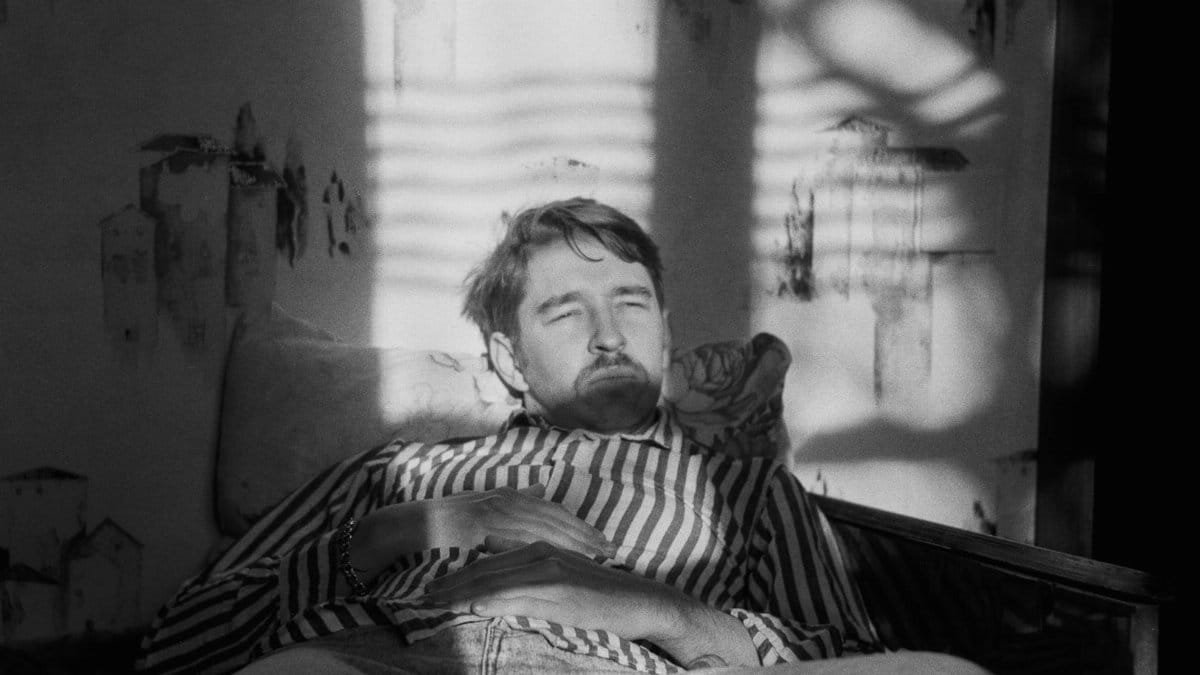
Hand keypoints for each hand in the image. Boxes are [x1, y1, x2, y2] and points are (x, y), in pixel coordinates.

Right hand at [350, 484, 614, 579]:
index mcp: (508, 496)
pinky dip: (537, 545)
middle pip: (554, 515)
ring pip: (540, 524)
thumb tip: (540, 495)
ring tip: (592, 553)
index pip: (552, 511)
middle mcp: (504, 497)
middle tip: (610, 548)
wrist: (408, 525)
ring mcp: (491, 506)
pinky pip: (513, 533)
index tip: (602, 541)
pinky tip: (556, 557)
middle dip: (583, 532)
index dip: (579, 526)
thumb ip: (511, 513)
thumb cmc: (445, 527)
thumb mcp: (483, 517)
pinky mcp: (478, 520)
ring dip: (569, 538)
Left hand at [422, 540, 758, 666]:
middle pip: (485, 567)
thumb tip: (502, 598)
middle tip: (423, 595)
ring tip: (435, 603)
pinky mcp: (556, 588)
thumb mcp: (562, 588)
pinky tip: (468, 606)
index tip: (436, 585)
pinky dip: (488, 599)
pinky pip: (514, 594)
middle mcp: (540, 552)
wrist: (639, 602)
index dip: (460, 573)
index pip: (490, 561)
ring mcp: (547, 569)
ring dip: (460, 592)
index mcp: (540, 547)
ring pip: (493, 579)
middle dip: (451, 582)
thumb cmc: (602, 600)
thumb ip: (532, 587)